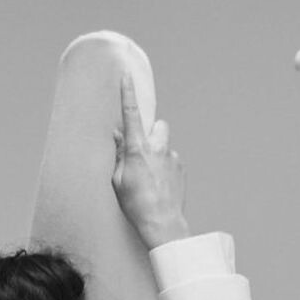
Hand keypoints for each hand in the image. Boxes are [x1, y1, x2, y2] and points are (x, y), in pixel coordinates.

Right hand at [111, 78, 189, 248]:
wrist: (162, 223)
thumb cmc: (136, 205)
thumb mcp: (118, 180)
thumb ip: (119, 155)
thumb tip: (119, 137)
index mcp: (137, 149)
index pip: (131, 114)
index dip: (127, 93)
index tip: (126, 75)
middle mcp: (157, 147)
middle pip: (158, 125)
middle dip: (151, 133)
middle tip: (142, 151)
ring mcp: (172, 157)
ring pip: (164, 144)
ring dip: (158, 152)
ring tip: (150, 176)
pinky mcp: (181, 168)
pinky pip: (171, 160)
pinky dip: (165, 168)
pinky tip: (159, 186)